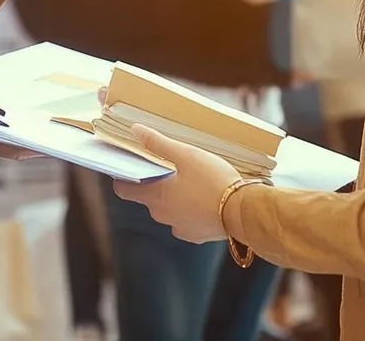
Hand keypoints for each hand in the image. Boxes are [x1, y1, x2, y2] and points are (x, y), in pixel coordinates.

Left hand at [112, 125, 240, 243]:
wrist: (242, 211)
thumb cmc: (213, 180)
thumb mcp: (185, 155)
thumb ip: (158, 143)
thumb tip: (136, 131)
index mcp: (155, 195)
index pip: (123, 189)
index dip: (123, 177)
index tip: (130, 165)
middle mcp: (161, 215)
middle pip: (147, 197)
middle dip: (154, 183)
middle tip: (169, 166)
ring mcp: (178, 226)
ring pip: (168, 208)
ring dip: (174, 196)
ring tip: (191, 180)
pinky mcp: (196, 234)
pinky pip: (185, 219)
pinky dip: (190, 209)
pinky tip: (203, 197)